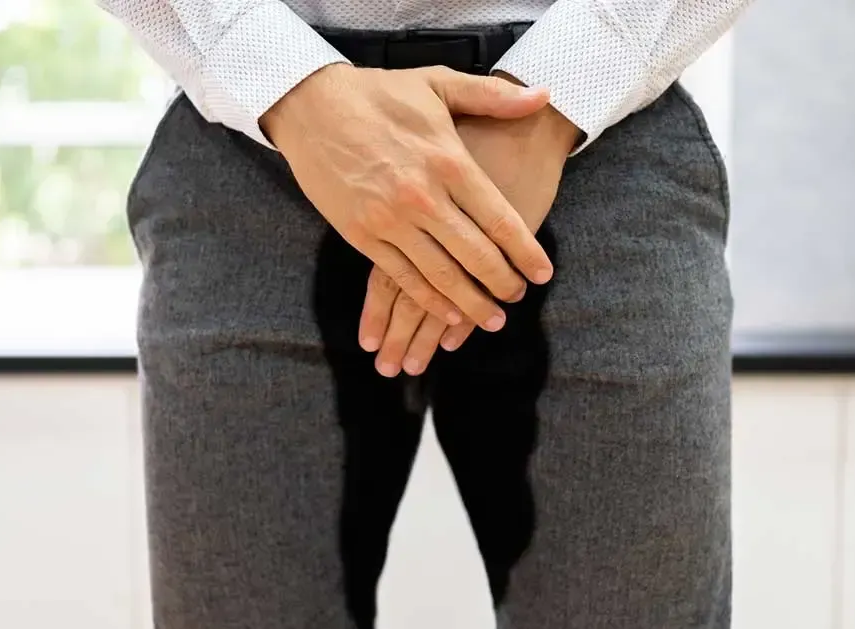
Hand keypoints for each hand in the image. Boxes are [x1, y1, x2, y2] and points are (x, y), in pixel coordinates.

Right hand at [262, 63, 554, 331]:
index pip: (499, 219)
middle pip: (475, 255)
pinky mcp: (359, 235)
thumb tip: (544, 94)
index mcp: (448, 161)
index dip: (525, 252)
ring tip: (492, 320)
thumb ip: (493, 95)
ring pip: (441, 275)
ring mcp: (389, 220)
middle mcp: (422, 196)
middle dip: (502, 284)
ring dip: (470, 303)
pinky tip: (448, 314)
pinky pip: (402, 278)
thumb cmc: (378, 93)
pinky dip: (428, 300)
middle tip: (518, 298)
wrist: (311, 104)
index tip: (543, 273)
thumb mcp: (438, 82)